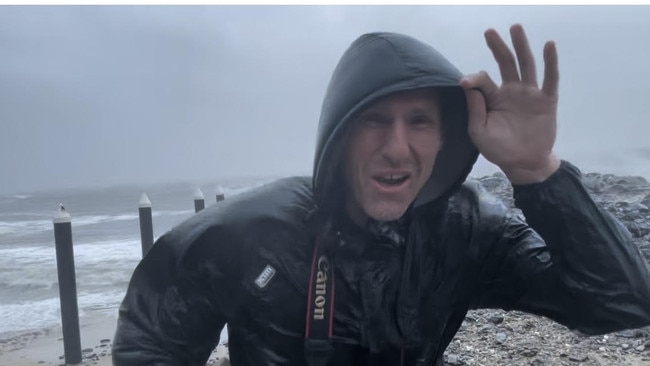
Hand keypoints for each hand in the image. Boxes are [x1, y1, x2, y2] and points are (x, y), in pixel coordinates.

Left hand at [460, 24, 560, 183]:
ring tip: (516, 28)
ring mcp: (529, 94)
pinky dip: (550, 62)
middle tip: (489, 31)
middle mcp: (511, 91)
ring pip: (526, 65)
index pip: (483, 81)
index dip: (474, 79)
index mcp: (493, 99)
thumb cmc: (499, 149)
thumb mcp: (480, 133)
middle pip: (505, 63)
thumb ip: (474, 111)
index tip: (464, 82)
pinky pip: (549, 79)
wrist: (524, 163)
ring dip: (521, 46)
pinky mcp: (546, 101)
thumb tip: (468, 87)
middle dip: (498, 47)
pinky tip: (549, 45)